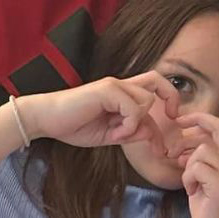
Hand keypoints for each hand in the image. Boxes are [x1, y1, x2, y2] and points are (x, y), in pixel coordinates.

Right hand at [19, 71, 177, 151]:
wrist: (45, 120)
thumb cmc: (73, 126)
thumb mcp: (110, 134)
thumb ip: (131, 132)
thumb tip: (151, 134)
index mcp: (122, 93)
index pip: (155, 88)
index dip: (170, 99)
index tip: (173, 118)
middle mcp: (121, 85)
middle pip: (158, 82)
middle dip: (171, 100)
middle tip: (172, 118)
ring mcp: (113, 85)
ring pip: (146, 100)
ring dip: (138, 123)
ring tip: (119, 135)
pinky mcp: (106, 90)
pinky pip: (133, 108)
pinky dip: (128, 125)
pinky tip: (114, 134)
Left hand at [178, 113, 218, 217]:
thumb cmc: (208, 212)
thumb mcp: (202, 181)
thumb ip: (199, 161)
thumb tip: (184, 144)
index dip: (201, 118)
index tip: (181, 120)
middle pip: (218, 129)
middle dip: (194, 125)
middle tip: (175, 142)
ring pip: (201, 151)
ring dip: (188, 167)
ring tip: (190, 184)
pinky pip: (197, 168)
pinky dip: (188, 178)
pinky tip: (192, 192)